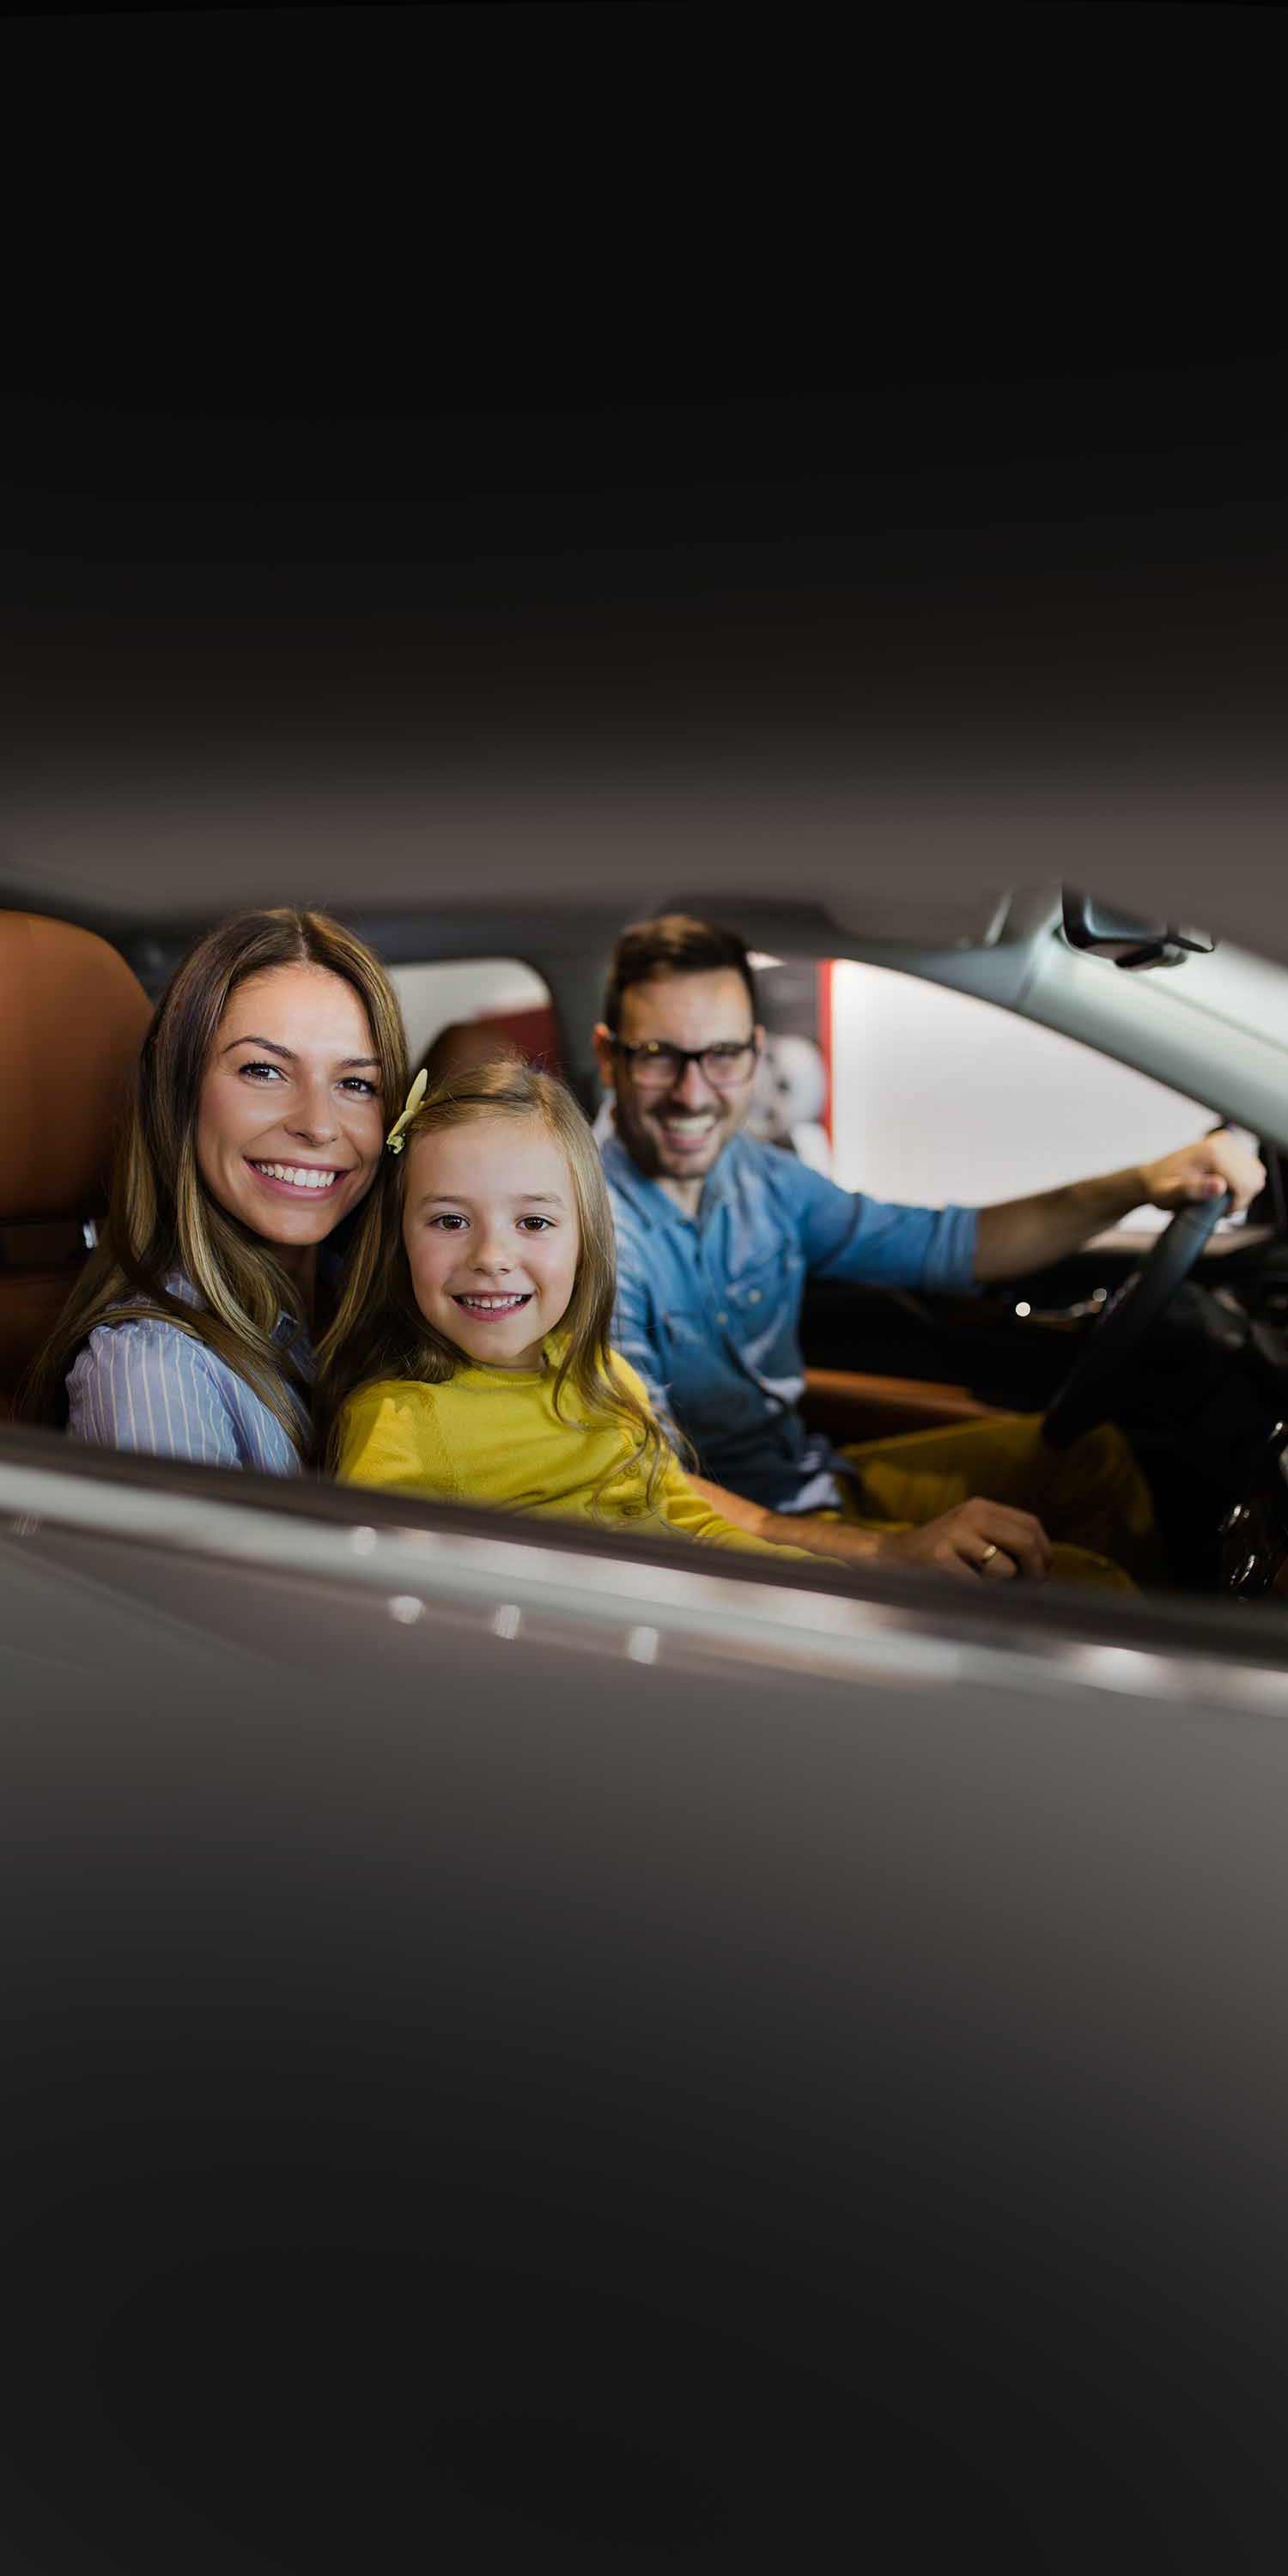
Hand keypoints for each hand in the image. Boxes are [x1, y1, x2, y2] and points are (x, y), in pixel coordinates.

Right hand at [876, 1497, 1052, 1583]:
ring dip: (1003, 1587)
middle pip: (1025, 1542)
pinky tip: (965, 1591)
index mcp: (981, 1507)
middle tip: (1031, 1589)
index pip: (1031, 1525)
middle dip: (1035, 1571)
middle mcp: (971, 1515)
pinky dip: (980, 1595)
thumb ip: (1003, 1540)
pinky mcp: (940, 1558)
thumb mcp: (972, 1535)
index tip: (1042, 1572)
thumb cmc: (942, 1555)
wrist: (893, 1557)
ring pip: (1005, 1568)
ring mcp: (955, 1535)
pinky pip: (979, 1586)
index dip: (1045, 1551)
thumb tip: (1044, 1566)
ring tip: (986, 1587)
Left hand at [1139, 1129, 1264, 1218]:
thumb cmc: (1159, 1187)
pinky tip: (1225, 1189)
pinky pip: (1252, 1169)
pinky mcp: (1230, 1147)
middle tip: (1217, 1206)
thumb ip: (1193, 1190)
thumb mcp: (1169, 1194)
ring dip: (1243, 1192)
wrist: (1152, 1177)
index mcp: (1212, 1152)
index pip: (1245, 1183)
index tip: (1218, 1211)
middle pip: (1254, 1179)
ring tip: (1220, 1198)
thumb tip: (1220, 1186)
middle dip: (1240, 1199)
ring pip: (1256, 1175)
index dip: (1235, 1204)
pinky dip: (1243, 1184)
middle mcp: (1223, 1143)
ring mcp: (1228, 1143)